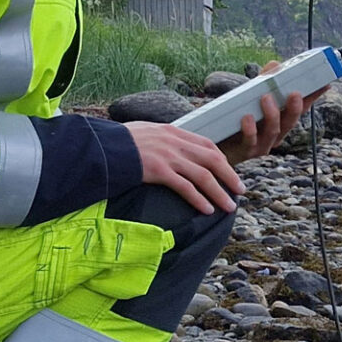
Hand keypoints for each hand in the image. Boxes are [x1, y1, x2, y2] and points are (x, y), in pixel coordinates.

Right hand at [125, 121, 246, 214]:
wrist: (100, 146)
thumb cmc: (119, 142)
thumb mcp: (146, 132)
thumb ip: (162, 140)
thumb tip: (170, 150)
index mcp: (173, 131)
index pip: (206, 144)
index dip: (221, 160)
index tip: (229, 172)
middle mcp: (174, 142)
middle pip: (212, 160)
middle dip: (229, 176)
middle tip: (240, 190)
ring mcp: (168, 157)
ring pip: (203, 176)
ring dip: (219, 192)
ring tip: (229, 206)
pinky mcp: (159, 171)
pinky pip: (185, 187)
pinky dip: (199, 199)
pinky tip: (207, 209)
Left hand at [217, 60, 321, 165]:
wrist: (216, 146)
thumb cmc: (235, 122)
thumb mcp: (250, 100)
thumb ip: (263, 82)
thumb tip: (275, 64)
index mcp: (280, 122)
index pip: (301, 108)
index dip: (313, 97)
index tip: (325, 84)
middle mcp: (275, 135)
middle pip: (291, 122)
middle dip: (295, 108)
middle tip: (295, 93)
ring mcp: (261, 145)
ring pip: (274, 132)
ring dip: (272, 114)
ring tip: (266, 97)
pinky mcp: (245, 151)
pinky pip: (250, 141)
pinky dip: (250, 130)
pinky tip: (247, 118)